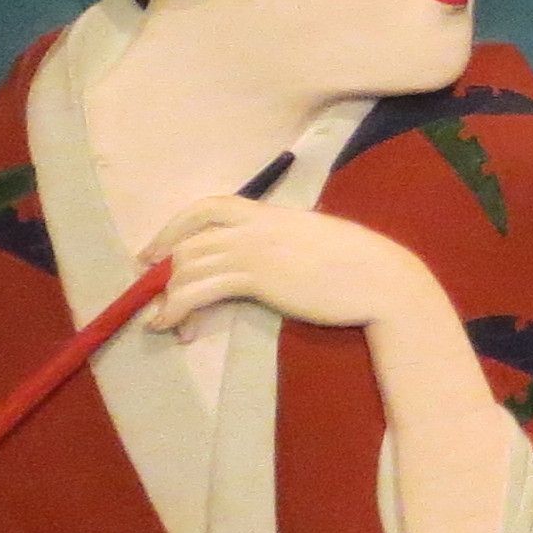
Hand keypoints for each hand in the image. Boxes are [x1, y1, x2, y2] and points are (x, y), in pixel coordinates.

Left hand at [144, 199, 432, 334]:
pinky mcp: (258, 278)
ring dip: (166, 296)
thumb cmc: (359, 263)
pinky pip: (201, 290)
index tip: (156, 250)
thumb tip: (267, 257)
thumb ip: (285, 241)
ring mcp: (256, 250)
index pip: (210, 207)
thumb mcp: (314, 241)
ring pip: (189, 265)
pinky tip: (173, 326)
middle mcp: (257, 225)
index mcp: (271, 213)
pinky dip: (178, 308)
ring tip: (158, 321)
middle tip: (151, 293)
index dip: (174, 227)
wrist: (382, 279)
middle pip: (191, 239)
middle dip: (162, 268)